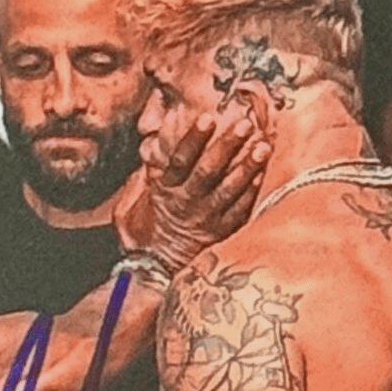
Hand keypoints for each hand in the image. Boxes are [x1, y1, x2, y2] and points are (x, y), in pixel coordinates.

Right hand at [115, 116, 270, 272]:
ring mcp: (207, 218)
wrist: (154, 272)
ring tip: (262, 146)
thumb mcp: (128, 207)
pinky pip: (239, 210)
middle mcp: (187, 203)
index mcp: (165, 191)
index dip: (194, 138)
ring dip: (246, 167)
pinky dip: (251, 192)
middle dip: (227, 146)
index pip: (180, 159)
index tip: (208, 118)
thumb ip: (140, 181)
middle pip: (209, 170)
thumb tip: (150, 155)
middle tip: (244, 124)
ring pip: (229, 189)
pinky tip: (262, 174)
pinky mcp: (222, 231)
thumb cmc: (142, 235)